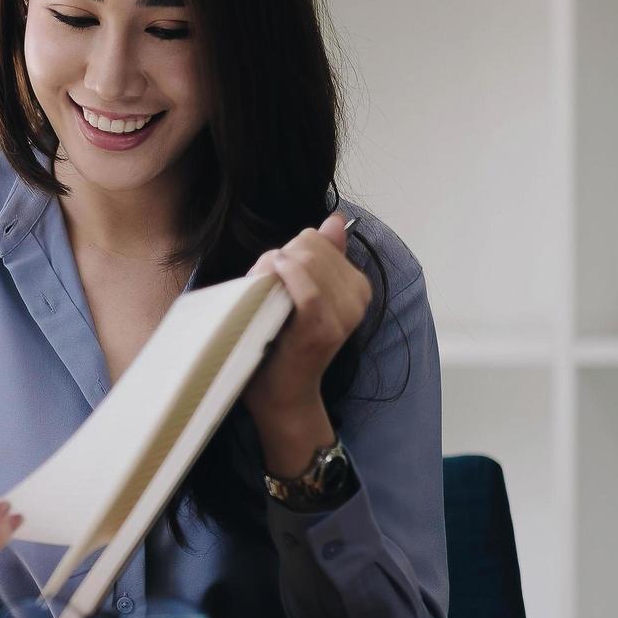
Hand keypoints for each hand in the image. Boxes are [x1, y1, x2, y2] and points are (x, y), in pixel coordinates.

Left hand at [243, 213, 370, 472]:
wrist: (282, 396)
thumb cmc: (283, 345)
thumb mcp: (303, 295)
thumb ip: (322, 257)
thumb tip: (334, 221)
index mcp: (357, 287)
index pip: (319, 239)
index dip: (287, 249)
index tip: (272, 272)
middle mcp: (357, 298)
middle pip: (309, 246)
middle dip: (278, 257)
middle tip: (261, 284)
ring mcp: (342, 315)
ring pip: (305, 262)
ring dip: (271, 268)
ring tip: (260, 291)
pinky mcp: (321, 329)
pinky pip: (307, 288)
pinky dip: (283, 277)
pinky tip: (267, 279)